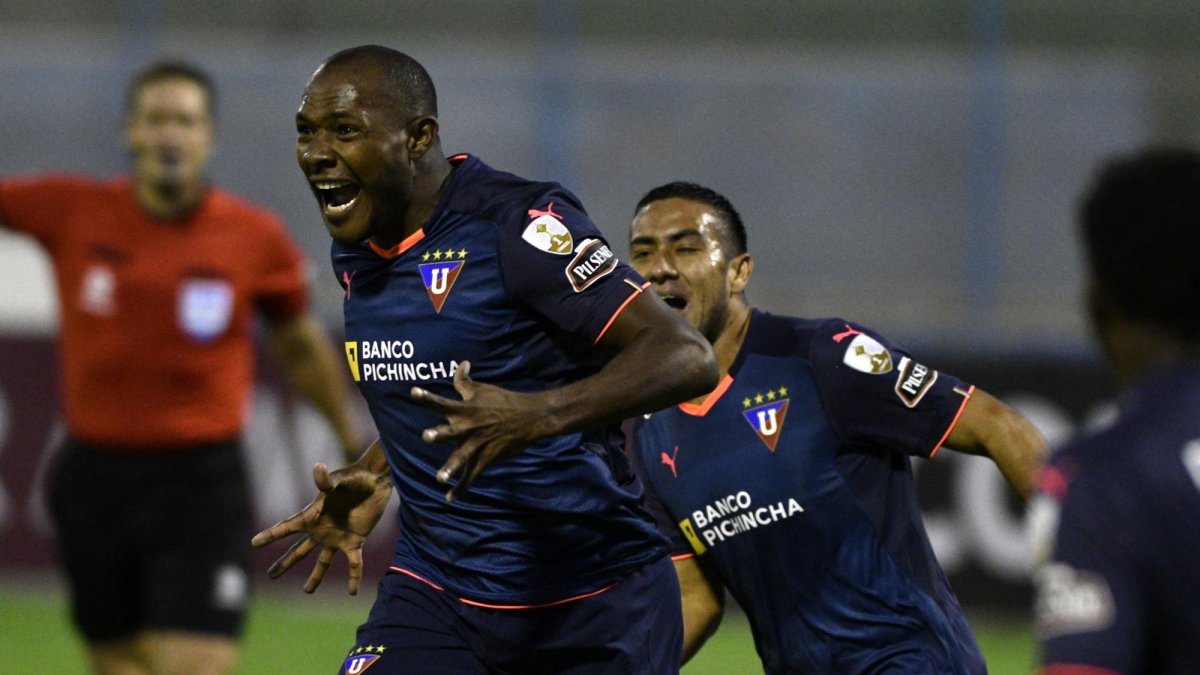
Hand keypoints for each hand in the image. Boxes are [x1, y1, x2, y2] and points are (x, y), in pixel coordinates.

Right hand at [251, 462, 390, 594]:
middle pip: (299, 551)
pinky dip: (353, 577)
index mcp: (312, 516)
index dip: (270, 535)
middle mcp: (322, 530)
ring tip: (307, 591)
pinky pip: (353, 564)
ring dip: (316, 577)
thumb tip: (318, 468)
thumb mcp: (338, 480)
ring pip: (323, 562)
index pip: (287, 527)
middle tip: (271, 575)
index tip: (254, 542)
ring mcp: (338, 537)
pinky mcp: (355, 541)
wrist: (375, 481)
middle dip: (285, 563)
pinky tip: (352, 591)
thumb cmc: (354, 477)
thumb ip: (326, 480)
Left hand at [411, 361, 545, 501]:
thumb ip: (464, 380)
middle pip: (450, 432)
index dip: (427, 397)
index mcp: (464, 410)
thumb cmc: (503, 400)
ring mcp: (478, 444)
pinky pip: (472, 476)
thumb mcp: (482, 388)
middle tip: (428, 435)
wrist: (530, 418)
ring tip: (439, 478)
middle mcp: (468, 428)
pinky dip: (461, 489)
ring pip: (462, 458)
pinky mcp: (487, 458)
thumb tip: (461, 363)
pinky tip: (450, 499)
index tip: (413, 392)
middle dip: (439, 434)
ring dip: (450, 468)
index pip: (441, 402)